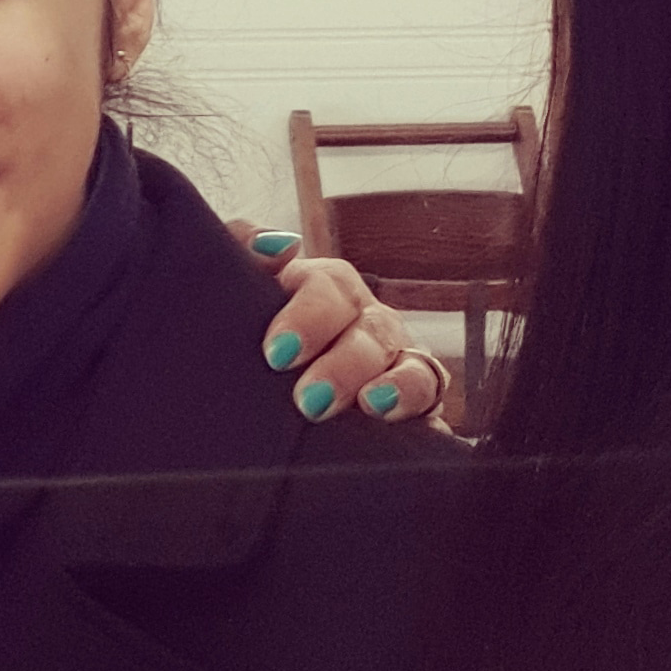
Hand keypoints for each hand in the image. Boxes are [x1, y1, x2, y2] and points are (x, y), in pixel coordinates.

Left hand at [230, 225, 445, 423]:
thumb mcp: (240, 286)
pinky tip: (411, 424)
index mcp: (323, 288)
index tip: (276, 354)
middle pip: (372, 329)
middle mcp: (364, 318)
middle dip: (344, 364)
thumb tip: (277, 245)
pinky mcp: (414, 399)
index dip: (308, 317)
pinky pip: (429, 398)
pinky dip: (421, 409)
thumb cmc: (252, 327)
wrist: (261, 382)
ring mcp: (394, 358)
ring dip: (397, 386)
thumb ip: (243, 247)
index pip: (328, 288)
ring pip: (412, 364)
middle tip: (310, 398)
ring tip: (371, 405)